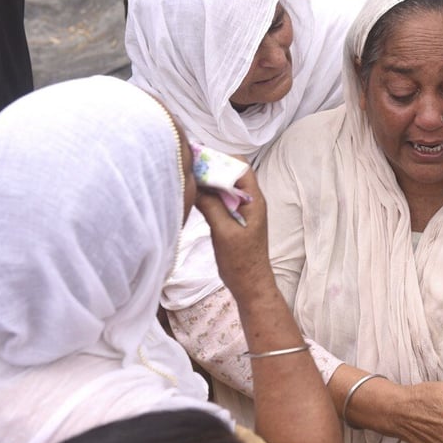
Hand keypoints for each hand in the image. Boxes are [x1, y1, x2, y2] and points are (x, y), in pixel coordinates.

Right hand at [194, 168, 273, 302]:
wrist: (250, 283)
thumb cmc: (241, 261)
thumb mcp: (225, 232)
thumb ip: (213, 206)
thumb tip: (196, 184)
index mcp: (254, 200)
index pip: (240, 167)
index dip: (221, 159)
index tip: (199, 159)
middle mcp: (250, 200)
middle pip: (231, 173)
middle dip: (211, 167)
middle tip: (188, 167)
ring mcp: (242, 209)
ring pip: (224, 185)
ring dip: (208, 181)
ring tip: (188, 178)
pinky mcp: (233, 218)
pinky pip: (220, 198)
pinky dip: (208, 194)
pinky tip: (193, 196)